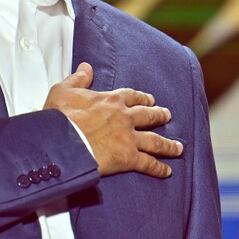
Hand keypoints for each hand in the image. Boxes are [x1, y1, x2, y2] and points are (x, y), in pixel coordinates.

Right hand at [43, 62, 182, 177]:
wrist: (61, 141)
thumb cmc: (59, 116)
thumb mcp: (64, 90)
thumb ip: (78, 78)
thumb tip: (86, 67)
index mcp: (111, 100)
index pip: (131, 96)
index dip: (141, 98)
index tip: (149, 99)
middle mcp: (124, 117)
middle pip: (148, 115)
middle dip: (159, 115)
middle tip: (167, 116)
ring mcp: (129, 138)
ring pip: (155, 140)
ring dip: (168, 144)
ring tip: (178, 148)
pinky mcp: (128, 158)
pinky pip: (148, 163)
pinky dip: (159, 168)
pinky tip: (167, 171)